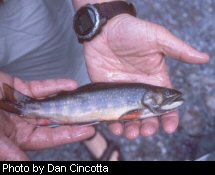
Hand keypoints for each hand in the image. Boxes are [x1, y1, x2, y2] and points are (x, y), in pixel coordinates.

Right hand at [0, 72, 94, 159]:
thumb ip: (6, 150)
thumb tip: (23, 163)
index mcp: (18, 137)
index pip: (50, 138)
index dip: (69, 135)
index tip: (88, 131)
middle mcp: (24, 122)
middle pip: (55, 121)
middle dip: (74, 118)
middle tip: (94, 116)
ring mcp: (25, 105)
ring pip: (51, 103)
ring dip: (67, 101)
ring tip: (85, 99)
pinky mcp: (22, 88)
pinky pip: (42, 88)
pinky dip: (56, 86)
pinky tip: (70, 84)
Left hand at [84, 14, 208, 138]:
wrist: (104, 30)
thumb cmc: (131, 31)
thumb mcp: (157, 38)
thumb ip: (178, 50)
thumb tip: (203, 58)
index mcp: (154, 79)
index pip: (165, 103)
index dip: (169, 117)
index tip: (169, 128)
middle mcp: (139, 89)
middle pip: (147, 114)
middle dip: (149, 126)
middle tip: (146, 131)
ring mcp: (123, 92)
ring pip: (129, 117)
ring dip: (131, 128)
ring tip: (130, 133)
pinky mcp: (107, 92)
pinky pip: (111, 111)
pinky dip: (112, 122)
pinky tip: (115, 126)